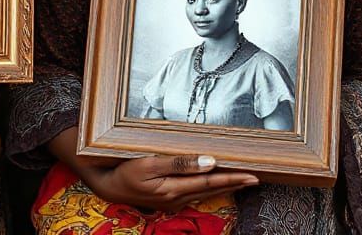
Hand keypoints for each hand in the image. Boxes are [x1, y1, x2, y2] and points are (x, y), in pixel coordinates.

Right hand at [74, 153, 257, 212]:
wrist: (106, 183)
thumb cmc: (125, 169)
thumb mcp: (150, 164)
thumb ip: (180, 163)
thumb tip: (210, 162)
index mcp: (175, 188)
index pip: (212, 182)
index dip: (233, 178)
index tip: (253, 175)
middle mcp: (177, 196)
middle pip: (212, 189)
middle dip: (235, 183)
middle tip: (256, 177)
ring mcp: (172, 199)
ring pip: (205, 192)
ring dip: (224, 186)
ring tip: (241, 179)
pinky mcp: (167, 197)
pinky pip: (195, 192)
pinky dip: (209, 187)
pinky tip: (213, 183)